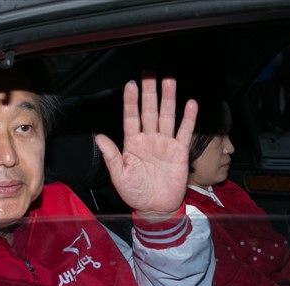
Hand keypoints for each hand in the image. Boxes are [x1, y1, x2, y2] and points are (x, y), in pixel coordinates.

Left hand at [95, 73, 196, 221]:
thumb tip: (99, 137)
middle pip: (149, 111)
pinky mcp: (180, 151)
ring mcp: (165, 143)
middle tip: (150, 73)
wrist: (156, 208)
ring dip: (168, 99)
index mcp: (132, 143)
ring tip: (169, 81)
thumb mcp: (119, 176)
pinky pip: (184, 131)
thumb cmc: (135, 193)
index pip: (131, 117)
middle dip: (149, 92)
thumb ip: (111, 156)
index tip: (130, 85)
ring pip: (166, 116)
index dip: (131, 102)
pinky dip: (188, 118)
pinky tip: (190, 104)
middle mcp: (149, 139)